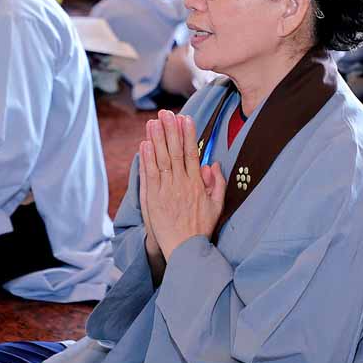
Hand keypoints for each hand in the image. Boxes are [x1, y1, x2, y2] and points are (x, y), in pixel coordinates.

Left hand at [139, 110, 226, 261]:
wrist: (185, 250)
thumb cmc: (201, 228)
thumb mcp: (217, 206)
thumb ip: (218, 183)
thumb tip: (212, 163)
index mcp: (197, 184)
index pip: (191, 153)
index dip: (188, 134)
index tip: (185, 118)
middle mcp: (181, 184)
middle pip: (174, 152)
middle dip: (170, 130)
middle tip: (166, 113)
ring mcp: (166, 191)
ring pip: (161, 160)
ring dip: (157, 139)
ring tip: (153, 122)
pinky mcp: (153, 199)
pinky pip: (149, 175)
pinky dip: (147, 159)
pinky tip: (145, 144)